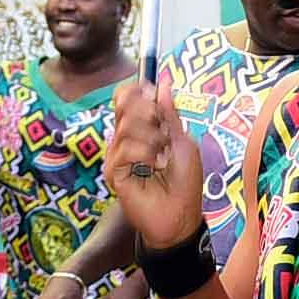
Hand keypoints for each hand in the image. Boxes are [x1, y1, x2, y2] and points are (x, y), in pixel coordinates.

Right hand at [103, 74, 201, 250]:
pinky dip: (144, 154)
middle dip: (148, 113)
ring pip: (125, 126)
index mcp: (141, 129)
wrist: (180, 215)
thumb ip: (169, 113)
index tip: (153, 96)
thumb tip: (162, 83)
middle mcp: (126, 139)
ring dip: (151, 137)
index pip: (126, 98)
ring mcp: (118, 155)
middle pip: (124, 105)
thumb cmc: (184, 182)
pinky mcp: (113, 173)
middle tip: (163, 132)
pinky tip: (155, 166)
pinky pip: (124, 150)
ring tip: (163, 155)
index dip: (137, 91)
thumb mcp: (182, 140)